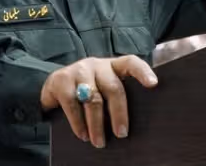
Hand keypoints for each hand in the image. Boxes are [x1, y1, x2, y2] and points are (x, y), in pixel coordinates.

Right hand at [40, 55, 157, 147]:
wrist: (52, 87)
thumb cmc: (87, 92)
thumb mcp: (103, 90)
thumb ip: (116, 97)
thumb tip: (136, 123)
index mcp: (112, 66)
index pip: (130, 62)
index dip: (142, 71)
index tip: (153, 84)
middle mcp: (96, 64)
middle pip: (113, 87)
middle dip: (119, 113)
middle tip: (121, 134)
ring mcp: (78, 70)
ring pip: (93, 98)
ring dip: (97, 124)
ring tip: (99, 142)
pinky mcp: (61, 80)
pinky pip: (72, 103)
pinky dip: (78, 122)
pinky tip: (82, 134)